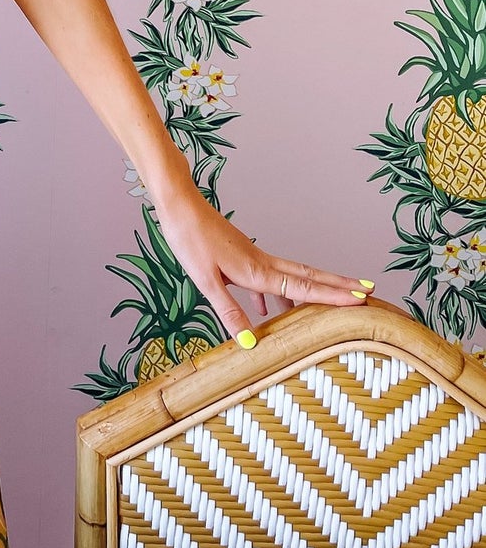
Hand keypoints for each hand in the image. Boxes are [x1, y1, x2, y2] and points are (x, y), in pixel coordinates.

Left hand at [152, 178, 372, 345]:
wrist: (178, 204)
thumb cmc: (189, 239)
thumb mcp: (204, 280)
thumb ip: (228, 310)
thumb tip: (251, 342)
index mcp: (256, 271)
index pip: (303, 287)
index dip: (333, 295)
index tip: (364, 298)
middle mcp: (261, 262)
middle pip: (308, 276)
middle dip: (338, 286)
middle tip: (369, 291)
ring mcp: (252, 257)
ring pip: (291, 275)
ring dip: (312, 289)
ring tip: (331, 306)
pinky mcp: (240, 255)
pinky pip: (268, 277)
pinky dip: (277, 292)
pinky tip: (268, 309)